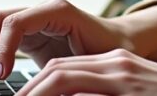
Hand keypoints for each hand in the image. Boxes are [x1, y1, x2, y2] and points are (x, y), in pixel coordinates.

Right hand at [0, 0, 127, 84]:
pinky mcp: (30, 34)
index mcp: (58, 11)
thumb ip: (69, 71)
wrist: (123, 44)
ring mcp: (34, 20)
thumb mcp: (94, 61)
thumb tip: (45, 88)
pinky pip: (0, 38)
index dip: (2, 48)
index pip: (16, 22)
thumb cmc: (113, 51)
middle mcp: (42, 11)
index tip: (1, 75)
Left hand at [15, 50, 156, 95]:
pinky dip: (54, 93)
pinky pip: (76, 83)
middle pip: (57, 71)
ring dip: (35, 91)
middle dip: (29, 90)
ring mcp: (120, 72)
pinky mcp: (126, 82)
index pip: (64, 73)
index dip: (37, 90)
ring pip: (61, 74)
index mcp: (116, 69)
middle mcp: (114, 64)